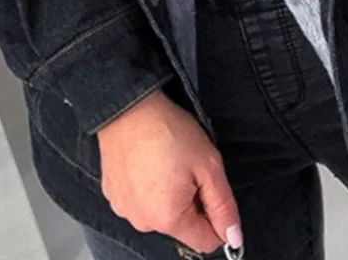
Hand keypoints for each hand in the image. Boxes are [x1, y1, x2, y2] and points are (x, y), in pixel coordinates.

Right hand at [97, 90, 242, 254]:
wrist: (128, 106)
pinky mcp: (113, 195)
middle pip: (183, 225)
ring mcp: (125, 209)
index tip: (211, 189)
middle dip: (192, 201)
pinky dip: (148, 186)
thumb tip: (233, 236)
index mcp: (169, 219)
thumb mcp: (208, 165)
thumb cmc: (166, 129)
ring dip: (169, 194)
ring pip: (161, 212)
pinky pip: (140, 200)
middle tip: (188, 167)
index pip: (206, 241)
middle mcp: (143, 222)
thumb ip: (223, 205)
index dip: (217, 218)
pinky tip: (149, 161)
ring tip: (166, 160)